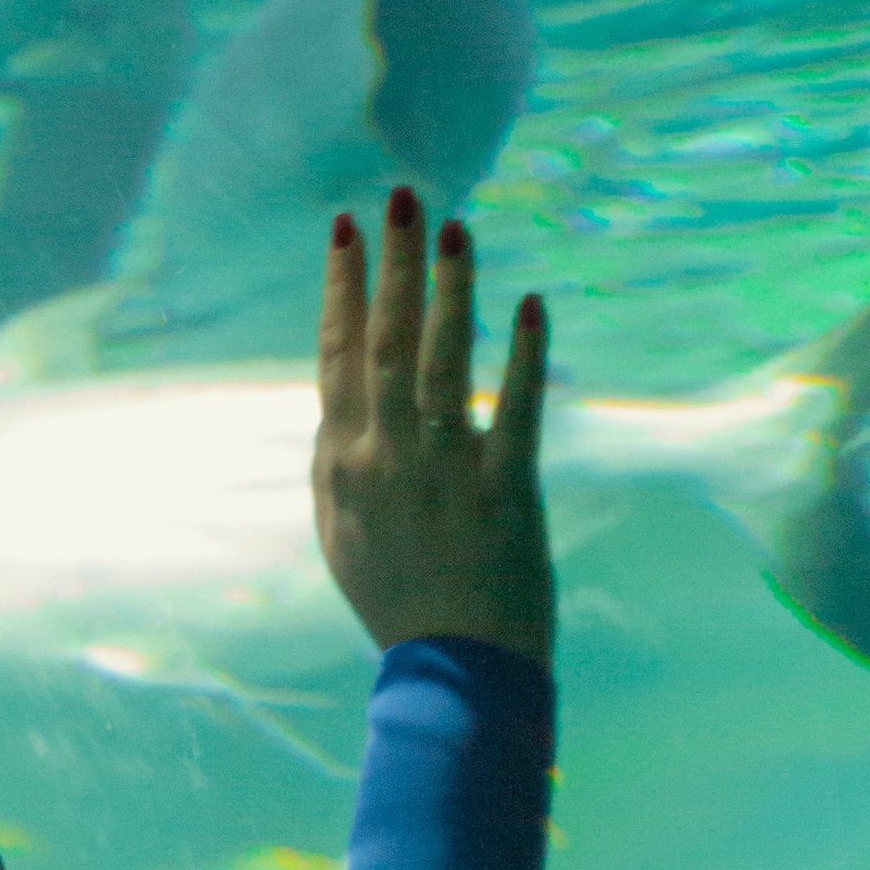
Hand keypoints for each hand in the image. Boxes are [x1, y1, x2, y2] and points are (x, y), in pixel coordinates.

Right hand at [312, 191, 553, 667]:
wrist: (451, 672)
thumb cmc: (396, 600)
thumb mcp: (343, 530)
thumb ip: (340, 462)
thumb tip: (337, 405)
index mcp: (344, 462)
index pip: (337, 356)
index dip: (341, 288)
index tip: (345, 228)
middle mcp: (386, 456)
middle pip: (388, 342)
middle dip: (394, 263)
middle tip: (402, 197)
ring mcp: (445, 470)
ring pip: (445, 362)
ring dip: (452, 290)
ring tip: (457, 228)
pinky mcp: (505, 489)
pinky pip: (516, 409)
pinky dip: (525, 355)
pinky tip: (532, 303)